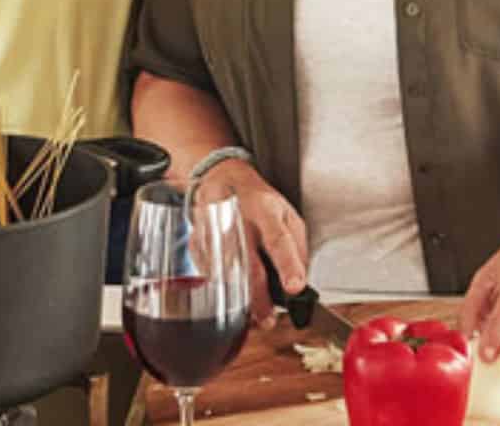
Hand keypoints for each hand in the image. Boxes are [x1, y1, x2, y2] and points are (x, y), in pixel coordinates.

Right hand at [203, 159, 308, 327]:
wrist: (221, 180)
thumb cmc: (259, 201)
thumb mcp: (288, 214)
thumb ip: (297, 246)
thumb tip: (300, 278)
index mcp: (265, 210)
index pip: (278, 238)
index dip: (287, 264)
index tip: (295, 287)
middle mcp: (237, 221)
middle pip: (248, 264)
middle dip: (259, 298)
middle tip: (269, 319)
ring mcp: (214, 233)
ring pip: (226, 275)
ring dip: (242, 301)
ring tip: (256, 317)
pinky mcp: (198, 245)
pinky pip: (211, 276)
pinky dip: (225, 291)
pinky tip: (236, 297)